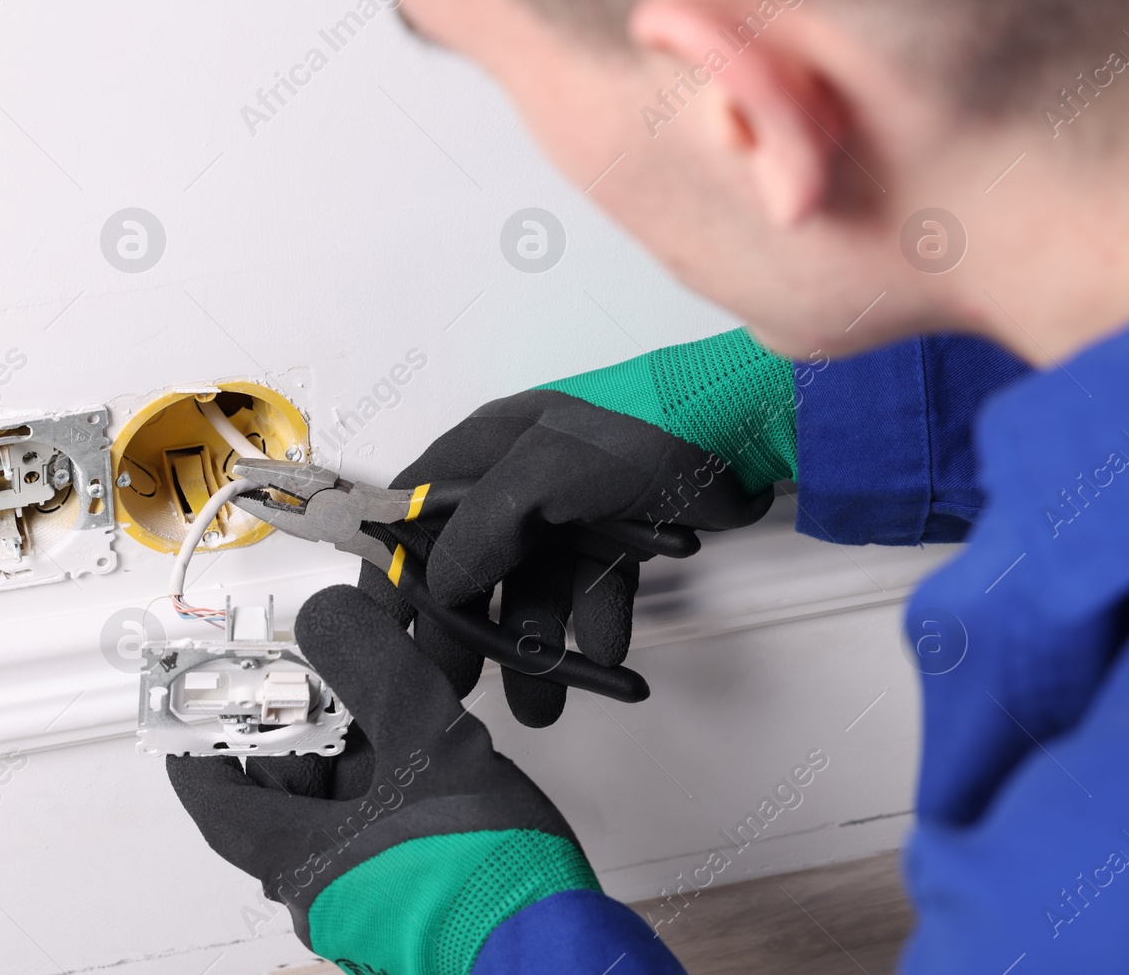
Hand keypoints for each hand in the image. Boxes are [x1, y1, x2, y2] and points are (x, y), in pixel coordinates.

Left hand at [167, 585, 608, 972]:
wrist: (559, 956)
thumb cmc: (488, 884)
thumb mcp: (428, 748)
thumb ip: (376, 674)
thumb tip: (328, 620)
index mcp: (300, 859)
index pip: (214, 796)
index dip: (200, 739)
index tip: (198, 698)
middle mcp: (326, 887)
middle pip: (281, 793)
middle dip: (300, 725)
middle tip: (321, 672)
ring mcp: (372, 898)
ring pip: (339, 805)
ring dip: (357, 747)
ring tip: (390, 694)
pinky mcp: (419, 900)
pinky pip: (383, 825)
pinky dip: (393, 777)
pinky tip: (432, 745)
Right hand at [359, 389, 772, 725]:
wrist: (741, 429)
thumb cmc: (641, 425)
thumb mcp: (543, 471)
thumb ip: (483, 529)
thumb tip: (441, 585)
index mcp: (483, 451)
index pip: (410, 513)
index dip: (392, 569)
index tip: (388, 629)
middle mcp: (515, 482)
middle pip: (470, 566)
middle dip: (467, 632)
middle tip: (458, 685)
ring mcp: (565, 511)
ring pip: (533, 591)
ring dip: (535, 648)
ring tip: (539, 704)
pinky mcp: (614, 534)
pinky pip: (590, 591)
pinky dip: (595, 626)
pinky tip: (607, 657)